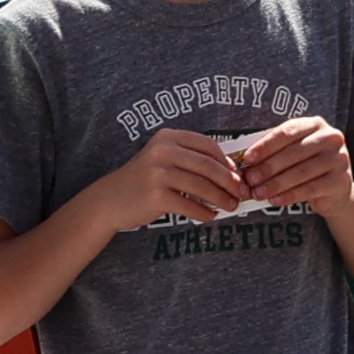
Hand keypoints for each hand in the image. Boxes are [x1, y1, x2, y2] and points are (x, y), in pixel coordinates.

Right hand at [88, 127, 246, 232]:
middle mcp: (163, 151)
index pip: (208, 145)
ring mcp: (158, 173)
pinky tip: (211, 216)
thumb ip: (191, 160)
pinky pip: (189, 205)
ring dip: (221, 199)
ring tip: (231, 207)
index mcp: (168, 137)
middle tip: (242, 193)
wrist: (111, 200)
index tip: (238, 174)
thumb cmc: (144, 180)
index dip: (227, 161)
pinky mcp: (155, 196)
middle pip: (208, 166)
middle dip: (229, 181)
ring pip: (201, 187)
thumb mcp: (163, 159)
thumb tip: (231, 171)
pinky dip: (204, 212)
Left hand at [226, 114, 353, 212]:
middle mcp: (331, 138)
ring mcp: (339, 159)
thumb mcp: (293, 152)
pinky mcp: (340, 181)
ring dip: (276, 184)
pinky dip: (289, 196)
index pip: (287, 132)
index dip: (266, 145)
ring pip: (301, 172)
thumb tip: (244, 160)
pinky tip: (274, 200)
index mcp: (315, 124)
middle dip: (269, 167)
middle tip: (250, 179)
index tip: (247, 158)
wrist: (335, 189)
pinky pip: (310, 189)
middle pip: (294, 152)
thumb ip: (275, 151)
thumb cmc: (306, 165)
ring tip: (258, 193)